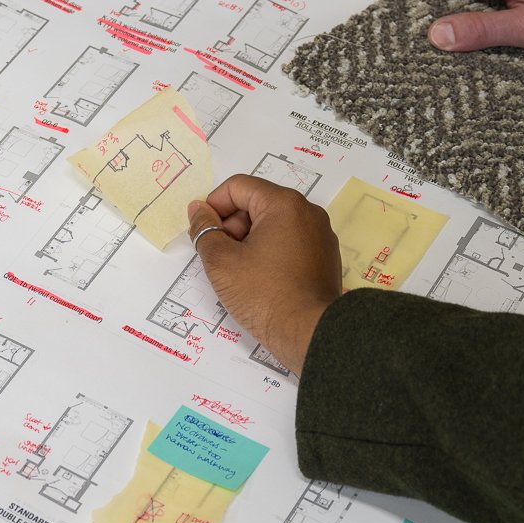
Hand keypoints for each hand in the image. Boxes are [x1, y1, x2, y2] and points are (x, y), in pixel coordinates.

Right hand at [187, 175, 343, 373]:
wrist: (310, 335)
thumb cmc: (265, 295)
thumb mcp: (221, 261)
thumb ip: (204, 229)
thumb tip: (199, 210)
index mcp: (284, 204)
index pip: (237, 187)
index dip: (213, 207)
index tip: (203, 233)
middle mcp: (307, 213)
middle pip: (256, 204)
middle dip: (232, 226)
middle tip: (219, 257)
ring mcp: (320, 236)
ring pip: (273, 225)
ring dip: (249, 241)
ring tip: (238, 272)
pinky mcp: (325, 258)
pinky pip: (290, 243)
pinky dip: (270, 253)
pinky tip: (260, 281)